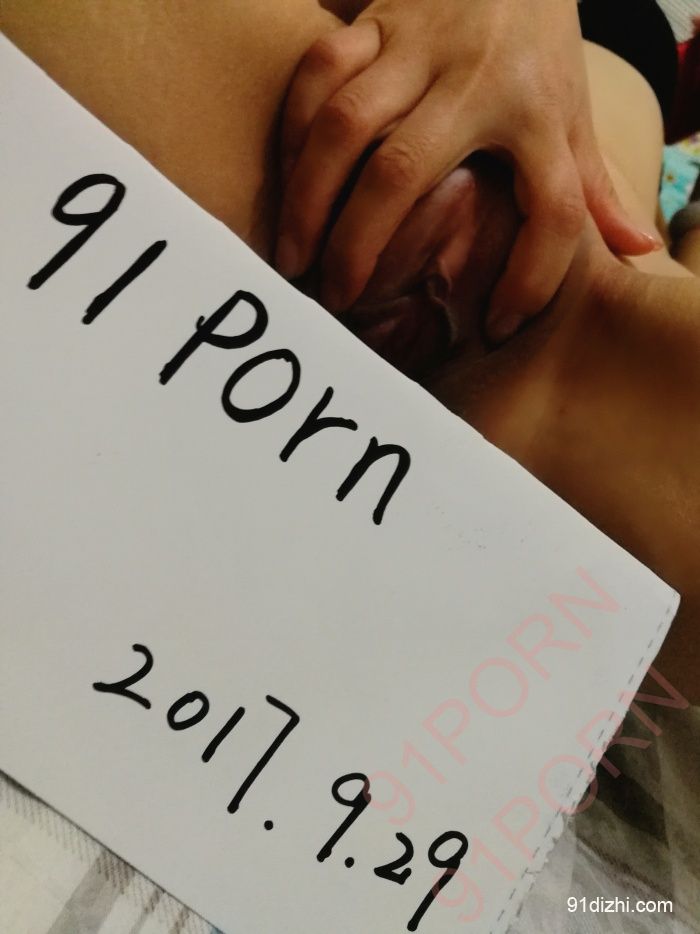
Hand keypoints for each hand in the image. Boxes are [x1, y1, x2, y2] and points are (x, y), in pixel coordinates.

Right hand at [276, 0, 660, 340]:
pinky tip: (287, 179)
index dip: (531, 280)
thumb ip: (596, 184)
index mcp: (543, 110)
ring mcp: (417, 44)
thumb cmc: (540, 46)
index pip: (553, 210)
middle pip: (402, 172)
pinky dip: (294, 130)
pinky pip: (318, 71)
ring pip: (344, 125)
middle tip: (335, 299)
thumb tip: (636, 251)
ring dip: (308, 197)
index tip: (497, 327)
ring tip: (292, 257)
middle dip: (358, 245)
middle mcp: (476, 79)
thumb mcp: (575, 111)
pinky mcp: (374, 17)